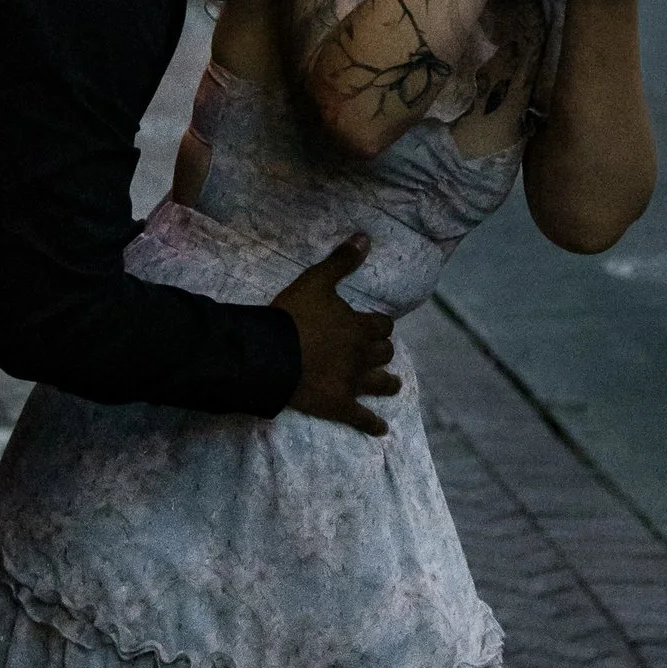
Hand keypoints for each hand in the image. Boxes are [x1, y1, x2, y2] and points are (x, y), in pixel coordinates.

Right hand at [273, 236, 399, 437]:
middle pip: (384, 353)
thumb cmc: (293, 316)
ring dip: (388, 383)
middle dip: (382, 351)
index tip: (377, 325)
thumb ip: (341, 262)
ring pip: (381, 384)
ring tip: (393, 385)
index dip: (380, 325)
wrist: (273, 355)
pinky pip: (362, 418)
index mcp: (360, 327)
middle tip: (378, 351)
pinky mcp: (339, 405)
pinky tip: (382, 431)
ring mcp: (353, 383)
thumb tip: (366, 237)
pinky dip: (373, 425)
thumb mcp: (316, 281)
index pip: (382, 326)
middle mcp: (362, 356)